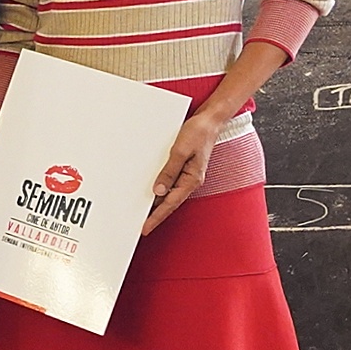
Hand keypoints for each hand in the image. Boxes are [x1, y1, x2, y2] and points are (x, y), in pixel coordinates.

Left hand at [143, 111, 221, 235]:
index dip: (156, 217)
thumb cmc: (198, 133)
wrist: (209, 121)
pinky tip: (151, 192)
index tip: (145, 228)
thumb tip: (158, 190)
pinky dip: (160, 190)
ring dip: (157, 203)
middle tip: (140, 226)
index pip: (170, 204)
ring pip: (169, 195)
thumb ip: (169, 171)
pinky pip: (170, 184)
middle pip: (169, 203)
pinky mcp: (184, 169)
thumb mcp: (180, 151)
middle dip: (155, 215)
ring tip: (142, 213)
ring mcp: (187, 176)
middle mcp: (190, 181)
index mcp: (191, 180)